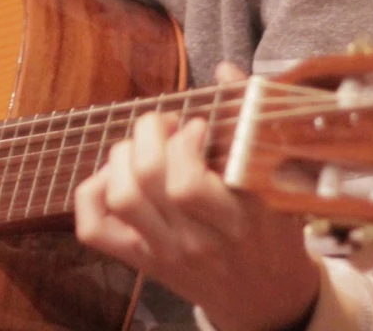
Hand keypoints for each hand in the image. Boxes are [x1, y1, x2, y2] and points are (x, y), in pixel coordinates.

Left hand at [73, 63, 318, 330]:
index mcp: (237, 221)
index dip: (185, 141)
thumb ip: (254, 125)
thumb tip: (226, 72)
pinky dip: (92, 192)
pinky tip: (114, 175)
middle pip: (146, 179)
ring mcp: (163, 252)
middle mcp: (196, 241)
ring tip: (145, 145)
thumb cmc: (274, 233)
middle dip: (150, 133)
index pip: (187, 182)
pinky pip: (93, 227)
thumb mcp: (281, 184)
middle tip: (168, 124)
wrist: (266, 300)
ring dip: (123, 156)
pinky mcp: (139, 260)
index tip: (200, 126)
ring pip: (119, 196)